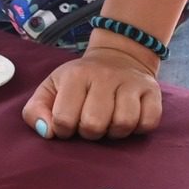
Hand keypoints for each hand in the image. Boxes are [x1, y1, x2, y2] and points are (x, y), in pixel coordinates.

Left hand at [24, 43, 161, 140]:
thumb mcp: (51, 88)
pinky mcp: (153, 91)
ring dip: (114, 132)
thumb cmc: (80, 81)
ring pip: (123, 124)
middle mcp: (105, 76)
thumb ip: (36, 110)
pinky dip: (138, 127)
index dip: (64, 129)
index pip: (64, 120)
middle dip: (90, 132)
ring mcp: (131, 82)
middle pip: (94, 125)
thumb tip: (47, 132)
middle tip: (91, 122)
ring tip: (110, 121)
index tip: (69, 121)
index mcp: (76, 75)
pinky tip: (130, 118)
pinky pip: (148, 122)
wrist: (120, 56)